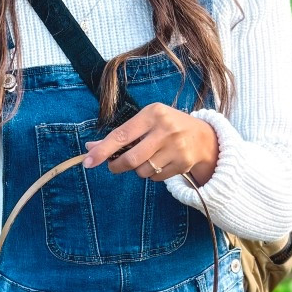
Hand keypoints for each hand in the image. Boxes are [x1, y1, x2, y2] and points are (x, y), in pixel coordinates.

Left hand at [82, 104, 218, 184]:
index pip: (122, 135)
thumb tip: (90, 147)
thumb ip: (120, 135)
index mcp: (153, 114)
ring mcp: (176, 147)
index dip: (103, 150)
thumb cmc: (165, 127)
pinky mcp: (183, 163)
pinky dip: (152, 175)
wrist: (203, 137)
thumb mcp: (145, 122)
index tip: (88, 161)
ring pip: (143, 170)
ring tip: (147, 158)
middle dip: (117, 166)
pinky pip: (156, 178)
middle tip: (113, 166)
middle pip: (131, 159)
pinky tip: (161, 163)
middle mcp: (165, 129)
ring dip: (138, 169)